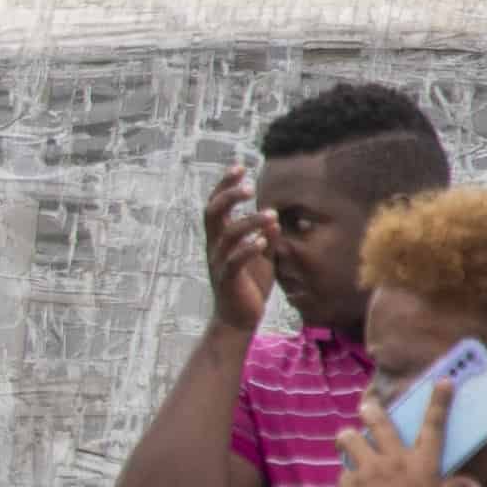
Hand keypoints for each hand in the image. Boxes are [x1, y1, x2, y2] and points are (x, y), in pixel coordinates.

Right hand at [201, 165, 274, 334]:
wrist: (239, 319)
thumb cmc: (250, 284)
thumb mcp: (262, 256)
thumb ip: (266, 236)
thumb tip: (274, 218)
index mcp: (220, 238)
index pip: (217, 205)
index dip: (224, 185)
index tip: (239, 166)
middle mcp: (214, 247)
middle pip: (212, 214)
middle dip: (228, 196)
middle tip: (249, 186)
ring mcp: (219, 263)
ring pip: (227, 235)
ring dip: (249, 222)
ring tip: (271, 215)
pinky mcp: (228, 280)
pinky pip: (234, 261)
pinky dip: (248, 249)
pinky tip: (263, 242)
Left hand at [335, 377, 463, 486]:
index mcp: (423, 462)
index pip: (433, 424)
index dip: (438, 400)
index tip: (441, 380)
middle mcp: (396, 460)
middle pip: (379, 423)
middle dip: (371, 409)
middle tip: (366, 404)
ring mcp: (370, 469)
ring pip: (350, 439)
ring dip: (347, 438)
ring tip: (345, 439)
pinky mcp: (349, 483)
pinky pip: (344, 471)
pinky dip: (348, 475)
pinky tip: (351, 486)